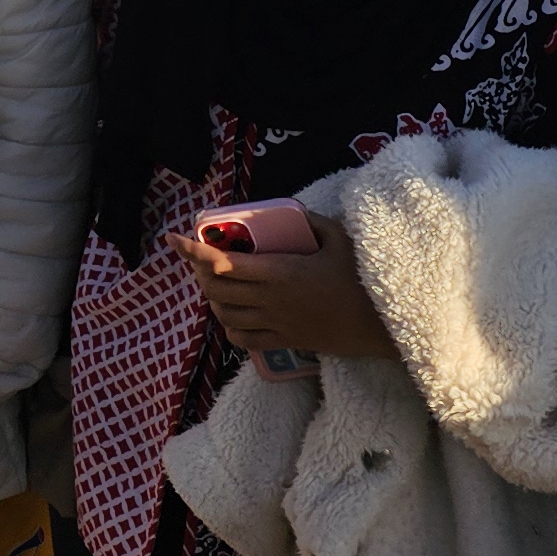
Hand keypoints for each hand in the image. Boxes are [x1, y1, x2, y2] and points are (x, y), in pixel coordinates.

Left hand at [175, 213, 396, 361]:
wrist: (383, 326)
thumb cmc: (363, 279)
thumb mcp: (339, 239)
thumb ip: (311, 223)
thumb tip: (292, 213)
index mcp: (278, 271)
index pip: (221, 263)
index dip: (192, 251)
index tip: (172, 239)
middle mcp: (269, 300)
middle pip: (215, 289)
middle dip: (201, 273)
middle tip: (203, 258)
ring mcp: (275, 324)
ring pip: (225, 314)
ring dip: (213, 298)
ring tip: (217, 283)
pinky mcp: (285, 342)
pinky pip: (243, 340)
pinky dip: (230, 326)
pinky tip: (235, 314)